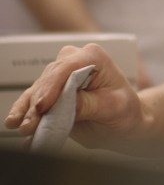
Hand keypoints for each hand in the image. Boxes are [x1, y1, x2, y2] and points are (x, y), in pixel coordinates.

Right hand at [4, 43, 144, 149]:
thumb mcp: (113, 107)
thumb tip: (65, 103)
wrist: (123, 120)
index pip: (67, 68)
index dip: (53, 87)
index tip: (43, 106)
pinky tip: (20, 125)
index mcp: (93, 56)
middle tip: (29, 124)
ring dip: (28, 110)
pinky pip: (33, 100)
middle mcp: (74, 60)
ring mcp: (60, 75)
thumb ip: (89, 104)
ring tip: (24, 128)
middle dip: (38, 102)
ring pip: (38, 90)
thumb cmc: (124, 109)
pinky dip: (25, 113)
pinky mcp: (51, 91)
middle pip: (49, 79)